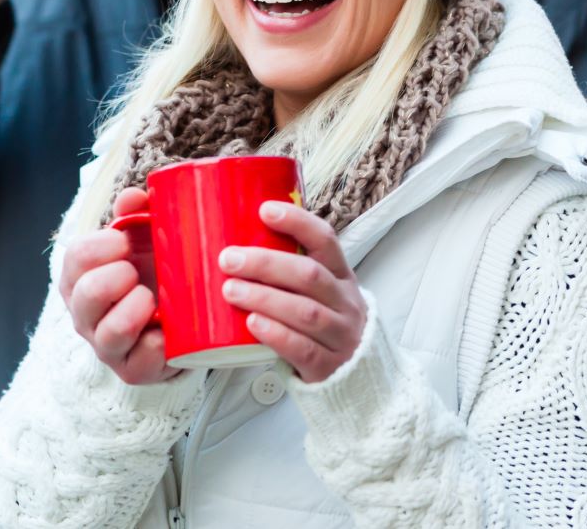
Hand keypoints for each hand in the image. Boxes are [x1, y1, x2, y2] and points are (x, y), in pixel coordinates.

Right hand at [60, 188, 175, 385]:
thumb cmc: (146, 275)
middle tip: (137, 271)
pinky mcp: (130, 370)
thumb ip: (133, 215)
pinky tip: (167, 331)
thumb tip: (134, 196)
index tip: (126, 240)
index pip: (76, 256)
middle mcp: (84, 313)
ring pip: (110, 332)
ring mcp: (105, 344)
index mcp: (80, 276)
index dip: (102, 245)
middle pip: (86, 293)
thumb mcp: (138, 242)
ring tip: (153, 300)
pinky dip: (156, 345)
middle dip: (116, 277)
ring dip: (136, 310)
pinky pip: (139, 363)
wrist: (167, 323)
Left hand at [219, 201, 365, 383]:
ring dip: (264, 298)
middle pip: (309, 276)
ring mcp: (340, 335)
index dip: (297, 223)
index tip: (264, 210)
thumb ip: (289, 271)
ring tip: (230, 290)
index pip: (325, 240)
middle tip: (229, 260)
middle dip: (266, 264)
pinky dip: (275, 334)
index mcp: (341, 276)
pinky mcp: (329, 366)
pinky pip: (303, 348)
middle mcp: (345, 302)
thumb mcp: (318, 292)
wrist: (357, 376)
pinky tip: (252, 323)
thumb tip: (234, 244)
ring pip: (305, 312)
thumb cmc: (324, 323)